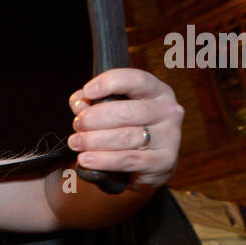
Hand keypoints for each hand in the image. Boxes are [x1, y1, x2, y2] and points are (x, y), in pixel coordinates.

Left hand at [68, 68, 183, 191]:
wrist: (148, 164)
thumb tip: (79, 102)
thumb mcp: (113, 109)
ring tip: (76, 143)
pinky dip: (103, 160)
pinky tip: (86, 159)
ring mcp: (169, 136)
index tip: (87, 91)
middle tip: (77, 125)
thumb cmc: (128, 129)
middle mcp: (168, 111)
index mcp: (157, 91)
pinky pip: (128, 159)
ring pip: (125, 137)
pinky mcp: (165, 160)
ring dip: (94, 140)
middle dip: (94, 118)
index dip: (109, 83)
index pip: (135, 80)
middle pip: (125, 112)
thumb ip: (93, 102)